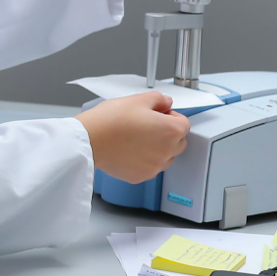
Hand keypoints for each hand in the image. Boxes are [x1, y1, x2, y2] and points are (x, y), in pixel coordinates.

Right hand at [74, 92, 189, 182]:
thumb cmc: (112, 120)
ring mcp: (154, 166)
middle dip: (168, 133)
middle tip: (149, 125)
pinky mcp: (141, 176)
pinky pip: (150, 168)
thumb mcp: (138, 99)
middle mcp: (167, 151)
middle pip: (178, 142)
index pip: (185, 124)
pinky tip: (130, 149)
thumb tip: (166, 102)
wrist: (91, 140)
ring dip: (158, 148)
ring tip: (138, 137)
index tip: (160, 114)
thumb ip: (159, 99)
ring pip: (166, 157)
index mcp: (170, 131)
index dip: (172, 116)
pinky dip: (145, 160)